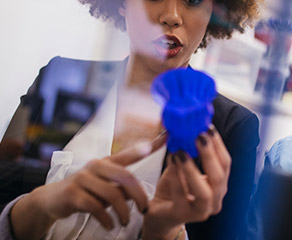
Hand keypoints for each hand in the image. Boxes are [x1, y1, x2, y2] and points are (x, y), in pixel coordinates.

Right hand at [10, 134, 165, 239]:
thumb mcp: (107, 186)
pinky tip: (110, 225)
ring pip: (112, 194)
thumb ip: (124, 187)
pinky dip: (107, 218)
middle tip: (144, 209)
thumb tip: (141, 195)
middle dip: (139, 195)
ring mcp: (83, 178)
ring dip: (123, 211)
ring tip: (126, 221)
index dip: (151, 145)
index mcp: (108, 161)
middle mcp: (96, 165)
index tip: (168, 136)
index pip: (132, 153)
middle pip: (126, 177)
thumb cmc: (87, 191)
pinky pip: (96, 207)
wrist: (53, 199)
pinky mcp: (73, 194)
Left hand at [142, 126, 230, 239]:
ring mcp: (201, 211)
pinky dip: (176, 177)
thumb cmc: (174, 188)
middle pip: (219, 177)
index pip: (225, 163)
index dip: (218, 145)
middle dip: (209, 154)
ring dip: (192, 169)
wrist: (160, 213)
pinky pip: (181, 196)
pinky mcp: (182, 216)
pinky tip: (171, 161)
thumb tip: (185, 129)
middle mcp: (215, 200)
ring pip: (204, 192)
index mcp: (219, 186)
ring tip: (181, 151)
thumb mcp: (182, 167)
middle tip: (199, 136)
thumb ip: (187, 152)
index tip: (209, 128)